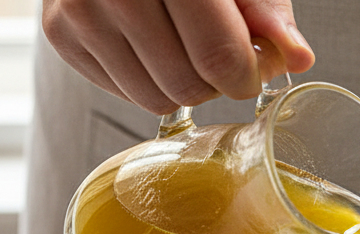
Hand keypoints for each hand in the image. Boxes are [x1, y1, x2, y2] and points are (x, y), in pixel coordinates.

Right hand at [42, 0, 315, 114]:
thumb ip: (268, 9)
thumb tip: (298, 57)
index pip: (218, 56)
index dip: (248, 73)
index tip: (257, 62)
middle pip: (187, 85)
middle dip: (217, 79)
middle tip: (221, 47)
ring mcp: (79, 9)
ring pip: (156, 99)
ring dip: (184, 84)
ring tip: (186, 42)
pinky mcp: (61, 32)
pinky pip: (126, 93)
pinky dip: (149, 77)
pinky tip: (151, 40)